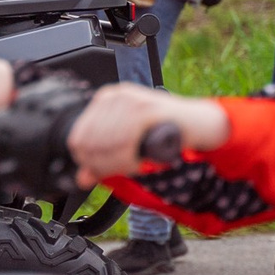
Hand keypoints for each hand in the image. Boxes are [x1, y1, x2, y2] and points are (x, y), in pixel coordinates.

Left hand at [66, 84, 229, 185]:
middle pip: (89, 143)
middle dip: (100, 164)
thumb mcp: (128, 144)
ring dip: (116, 164)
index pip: (77, 136)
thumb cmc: (163, 130)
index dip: (85, 161)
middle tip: (115, 173)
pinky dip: (129, 161)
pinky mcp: (146, 109)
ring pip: (107, 145)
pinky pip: (126, 144)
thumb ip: (104, 159)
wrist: (197, 122)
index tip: (95, 173)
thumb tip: (81, 178)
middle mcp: (114, 96)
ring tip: (131, 168)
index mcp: (105, 99)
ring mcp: (129, 101)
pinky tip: (137, 164)